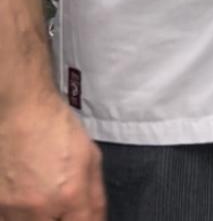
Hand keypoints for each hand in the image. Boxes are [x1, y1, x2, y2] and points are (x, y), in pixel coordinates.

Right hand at [0, 93, 104, 219]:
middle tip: (61, 208)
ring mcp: (12, 210)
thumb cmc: (56, 128)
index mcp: (70, 195)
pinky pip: (8, 220)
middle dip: (60, 219)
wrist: (22, 111)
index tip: (81, 218)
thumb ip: (95, 195)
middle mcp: (40, 208)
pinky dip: (19, 216)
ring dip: (39, 218)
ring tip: (44, 201)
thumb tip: (95, 219)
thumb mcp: (90, 156)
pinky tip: (27, 202)